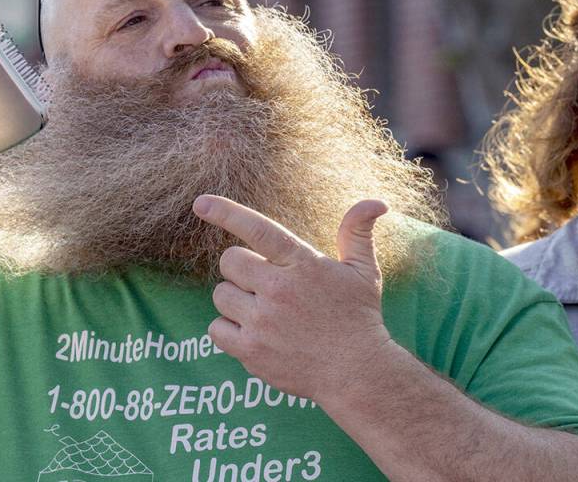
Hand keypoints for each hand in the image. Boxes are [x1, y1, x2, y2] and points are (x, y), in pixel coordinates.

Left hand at [193, 195, 392, 404]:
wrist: (358, 374)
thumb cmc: (359, 318)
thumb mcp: (363, 271)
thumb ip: (356, 232)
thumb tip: (377, 202)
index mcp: (302, 264)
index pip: (258, 230)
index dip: (227, 213)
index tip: (200, 204)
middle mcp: (279, 289)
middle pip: (229, 262)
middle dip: (241, 269)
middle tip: (265, 284)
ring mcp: (263, 322)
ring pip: (220, 295)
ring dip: (236, 300)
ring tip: (265, 312)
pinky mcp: (251, 351)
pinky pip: (215, 329)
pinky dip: (228, 330)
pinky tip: (254, 333)